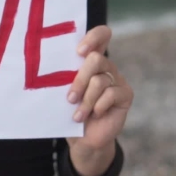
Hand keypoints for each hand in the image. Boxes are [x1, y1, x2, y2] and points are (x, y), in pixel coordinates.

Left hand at [67, 26, 133, 152]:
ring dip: (85, 101)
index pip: (100, 35)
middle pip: (96, 59)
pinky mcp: (125, 94)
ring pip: (99, 81)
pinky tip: (94, 115)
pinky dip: (98, 107)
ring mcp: (117, 80)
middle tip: (70, 98)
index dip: (93, 37)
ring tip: (77, 115)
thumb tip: (50, 70)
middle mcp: (105, 67)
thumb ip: (63, 78)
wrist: (83, 139)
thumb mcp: (62, 94)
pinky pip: (111, 94)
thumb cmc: (69, 113)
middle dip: (79, 80)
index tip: (79, 51)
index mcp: (89, 61)